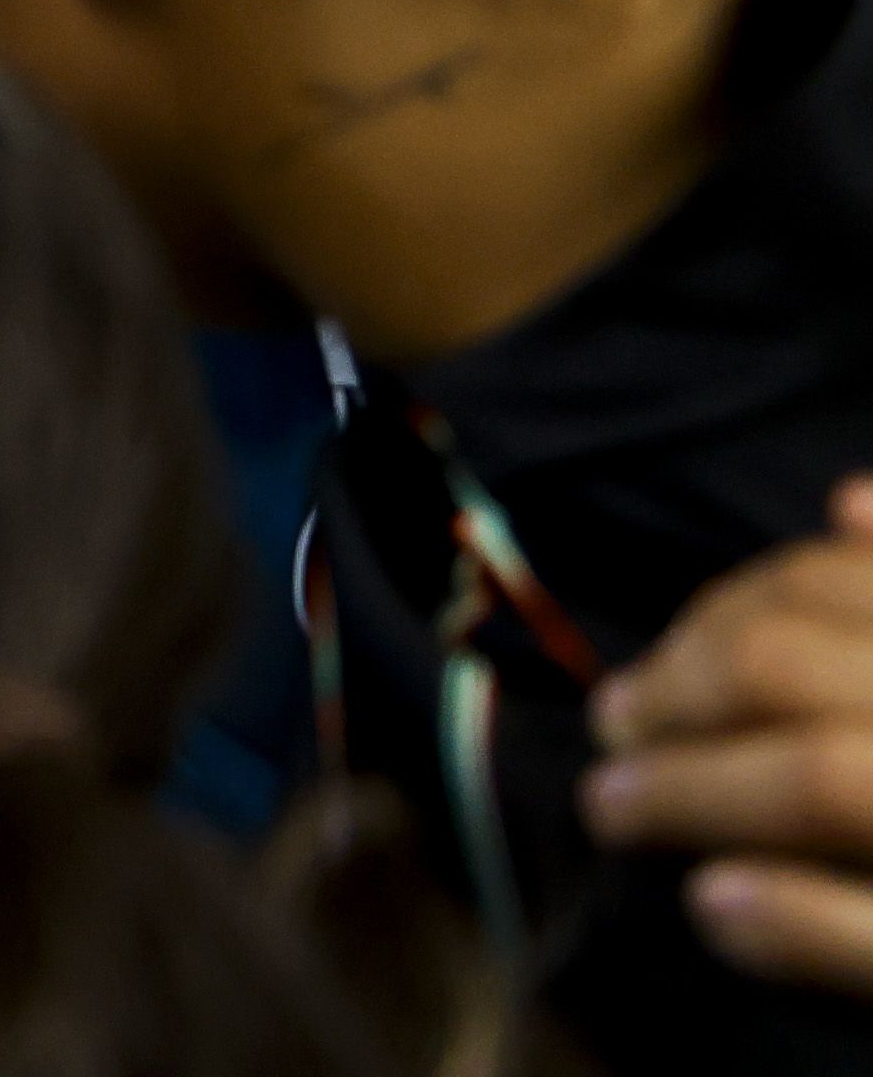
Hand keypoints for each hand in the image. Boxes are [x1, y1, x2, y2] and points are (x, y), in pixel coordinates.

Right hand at [591, 479, 872, 993]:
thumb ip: (845, 940)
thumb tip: (710, 901)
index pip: (794, 778)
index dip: (690, 795)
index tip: (604, 813)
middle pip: (782, 657)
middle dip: (678, 689)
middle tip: (614, 724)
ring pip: (829, 578)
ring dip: (737, 605)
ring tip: (679, 648)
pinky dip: (871, 523)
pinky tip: (835, 508)